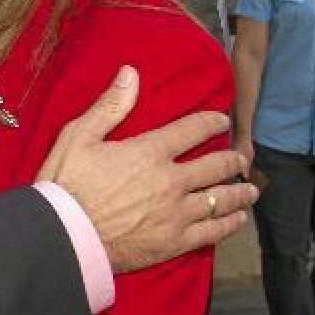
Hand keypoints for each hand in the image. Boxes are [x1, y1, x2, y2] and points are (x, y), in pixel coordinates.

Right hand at [36, 65, 257, 272]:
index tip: (222, 119)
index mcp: (149, 151)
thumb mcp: (78, 136)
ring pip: (221, 199)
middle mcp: (172, 180)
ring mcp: (177, 213)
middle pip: (215, 166)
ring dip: (239, 192)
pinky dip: (230, 223)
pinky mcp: (175, 241)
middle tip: (241, 158)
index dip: (211, 121)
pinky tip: (238, 219)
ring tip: (250, 189)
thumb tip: (131, 73)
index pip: (192, 130)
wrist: (64, 234)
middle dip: (232, 159)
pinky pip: (213, 230)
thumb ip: (110, 106)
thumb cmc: (65, 183)